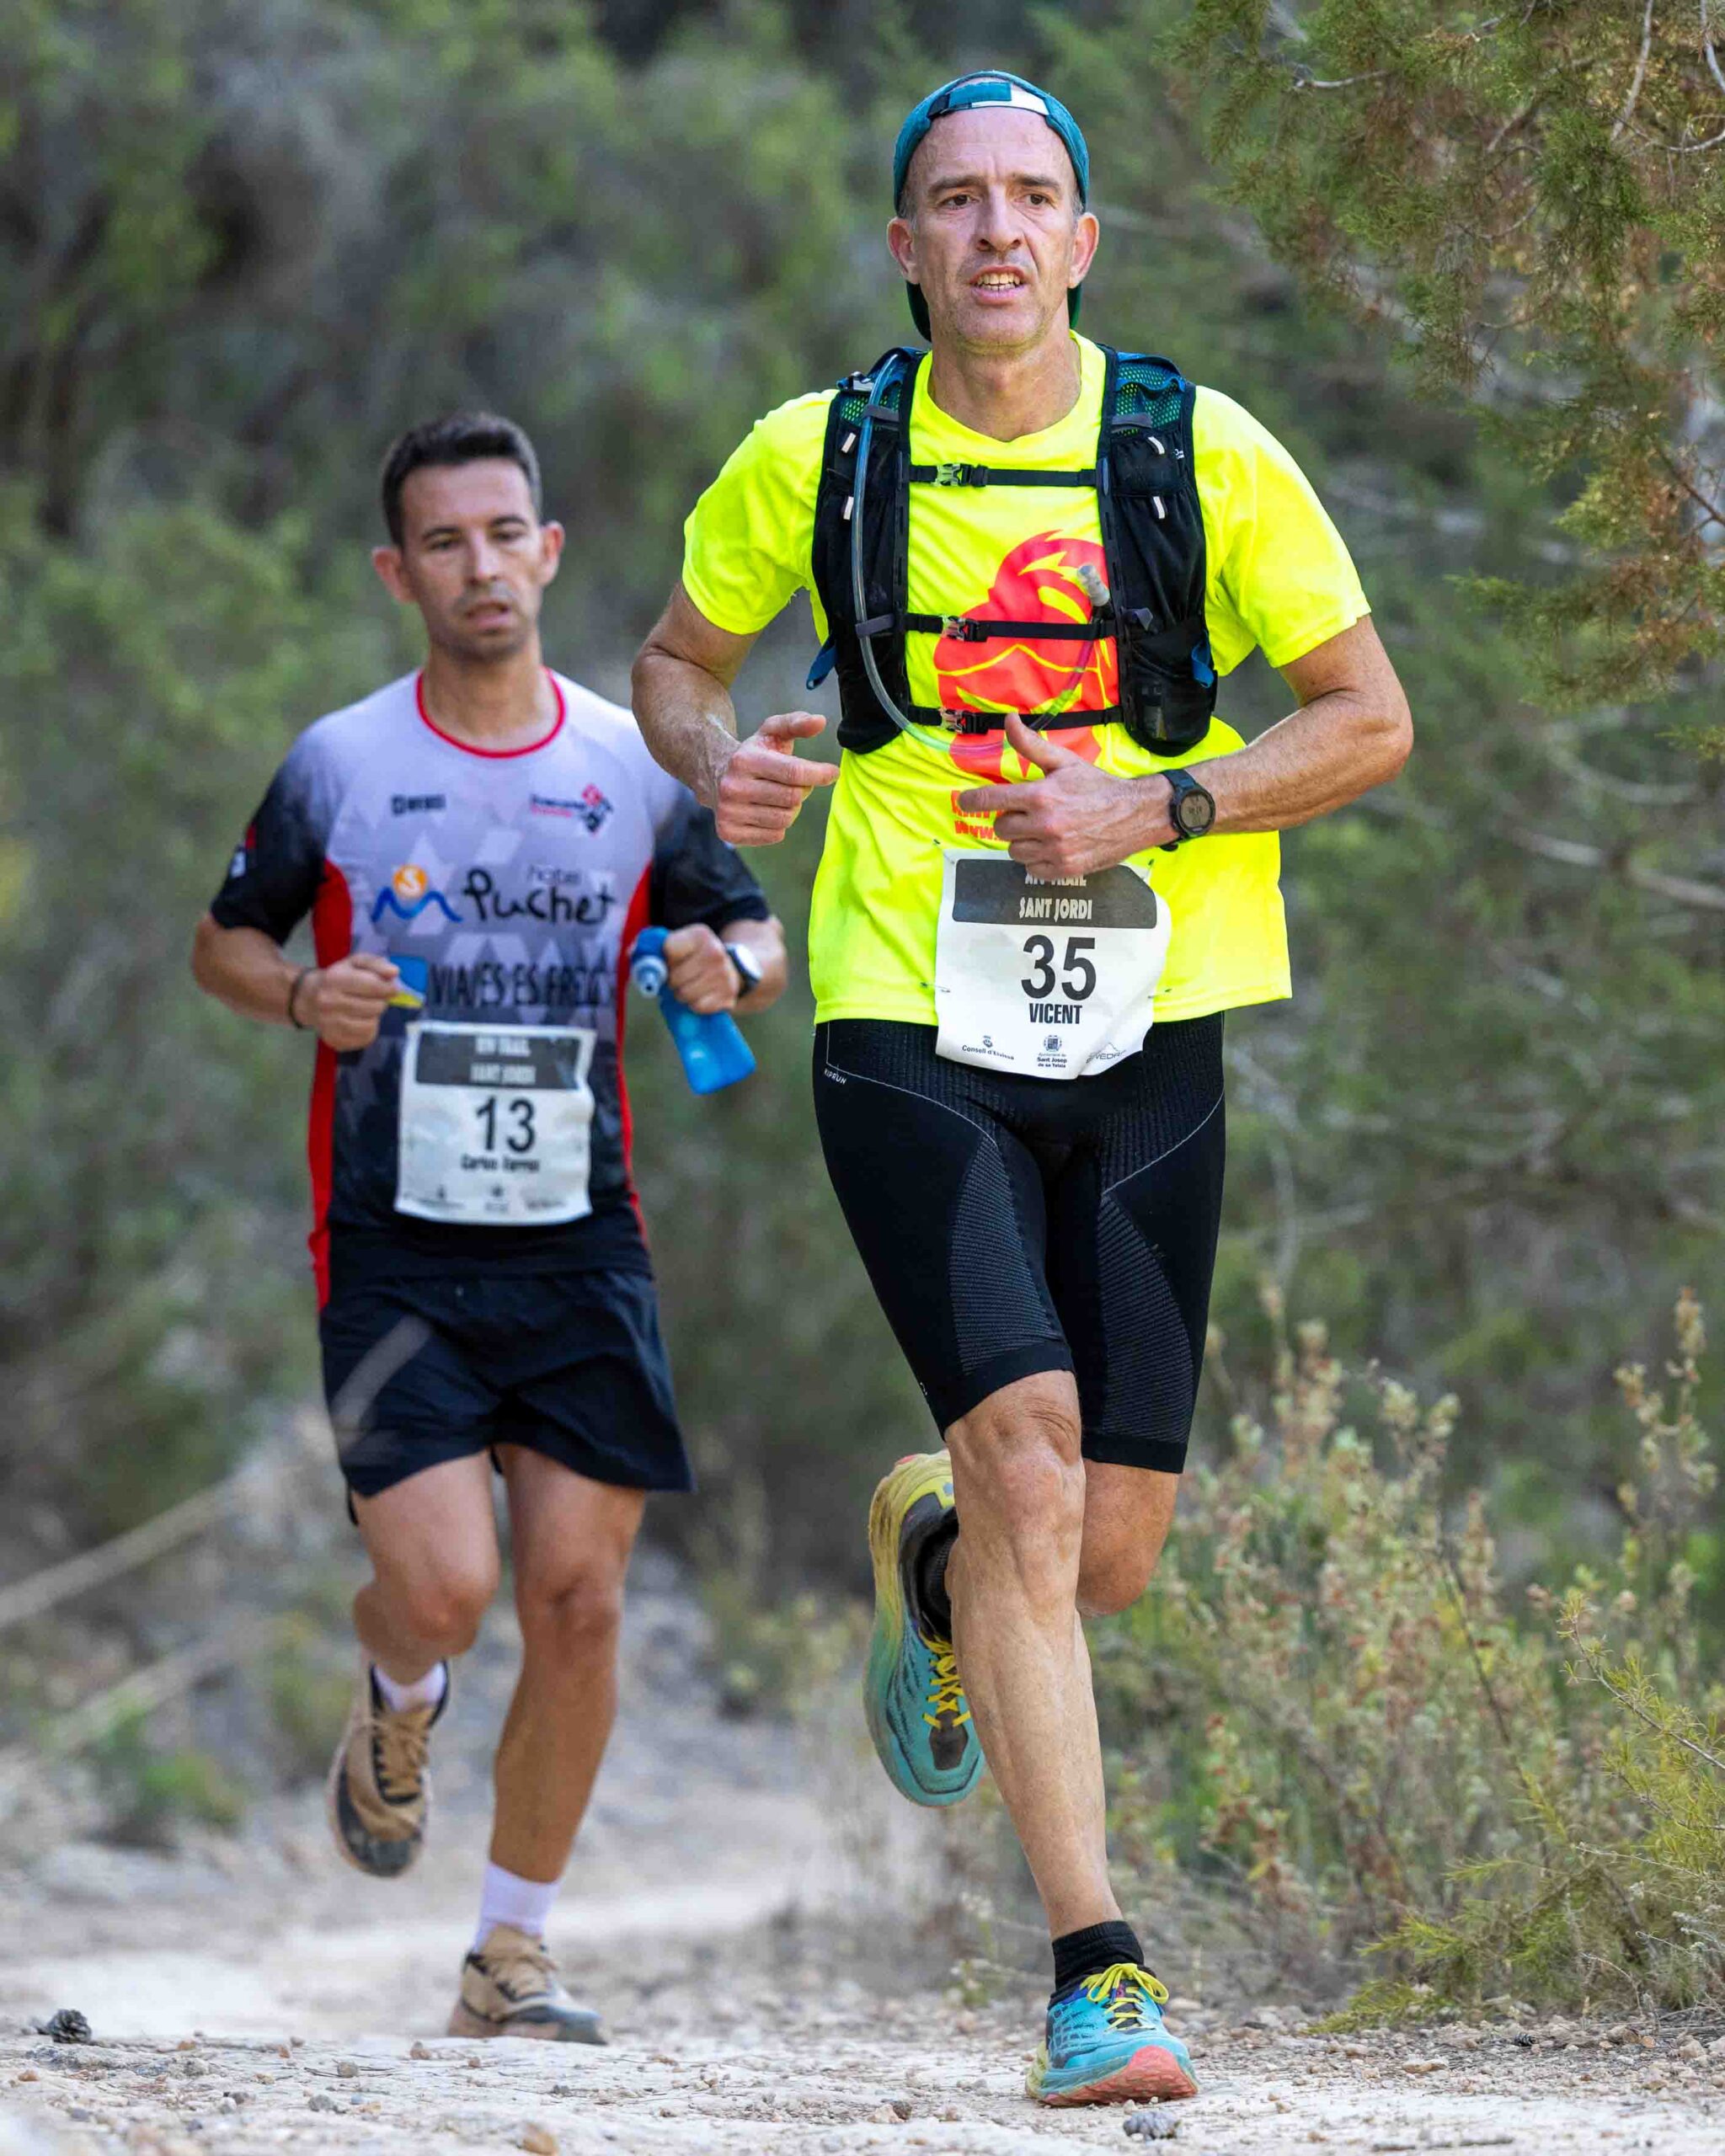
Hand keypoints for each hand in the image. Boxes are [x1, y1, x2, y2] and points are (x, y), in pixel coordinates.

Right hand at [303, 952, 397, 1049]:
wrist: (309, 999)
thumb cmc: (338, 978)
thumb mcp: (355, 963)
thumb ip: (376, 964)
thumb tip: (394, 972)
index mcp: (335, 979)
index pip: (373, 986)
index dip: (389, 988)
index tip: (392, 988)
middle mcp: (329, 1002)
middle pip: (375, 1007)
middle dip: (380, 1002)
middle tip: (372, 998)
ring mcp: (329, 1024)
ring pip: (371, 1025)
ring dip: (374, 1017)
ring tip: (365, 1010)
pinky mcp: (334, 1040)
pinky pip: (365, 1039)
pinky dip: (368, 1030)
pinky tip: (359, 1021)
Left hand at [662, 924, 738, 1014]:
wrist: (731, 969)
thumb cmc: (696, 958)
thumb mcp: (680, 943)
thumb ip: (656, 947)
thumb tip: (634, 955)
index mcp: (701, 935)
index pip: (668, 950)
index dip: (665, 959)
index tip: (671, 960)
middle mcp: (716, 953)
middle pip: (675, 977)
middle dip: (671, 980)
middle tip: (678, 978)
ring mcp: (724, 976)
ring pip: (684, 994)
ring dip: (681, 994)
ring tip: (688, 986)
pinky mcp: (728, 996)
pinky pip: (697, 1007)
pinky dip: (694, 1004)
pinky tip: (699, 995)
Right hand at [715, 711, 838, 845]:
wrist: (717, 776)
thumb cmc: (755, 754)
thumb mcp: (772, 732)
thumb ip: (797, 723)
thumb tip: (820, 721)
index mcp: (744, 760)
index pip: (793, 772)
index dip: (819, 774)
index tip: (833, 772)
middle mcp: (733, 787)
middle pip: (793, 798)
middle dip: (802, 790)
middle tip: (794, 783)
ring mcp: (729, 812)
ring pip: (785, 819)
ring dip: (791, 809)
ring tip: (778, 797)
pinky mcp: (728, 832)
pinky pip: (775, 835)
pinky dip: (778, 825)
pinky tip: (766, 811)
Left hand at [954, 715, 1174, 875]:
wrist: (1134, 815)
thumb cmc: (1097, 786)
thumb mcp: (1065, 762)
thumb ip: (1031, 746)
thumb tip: (1008, 720)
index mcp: (1041, 796)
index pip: (992, 800)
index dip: (972, 801)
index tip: (964, 801)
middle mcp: (1044, 825)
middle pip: (1001, 828)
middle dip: (1009, 819)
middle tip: (1027, 813)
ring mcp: (1054, 850)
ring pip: (1014, 851)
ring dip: (1021, 841)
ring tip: (1041, 830)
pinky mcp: (1063, 869)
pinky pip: (1031, 869)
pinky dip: (1036, 859)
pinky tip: (1051, 846)